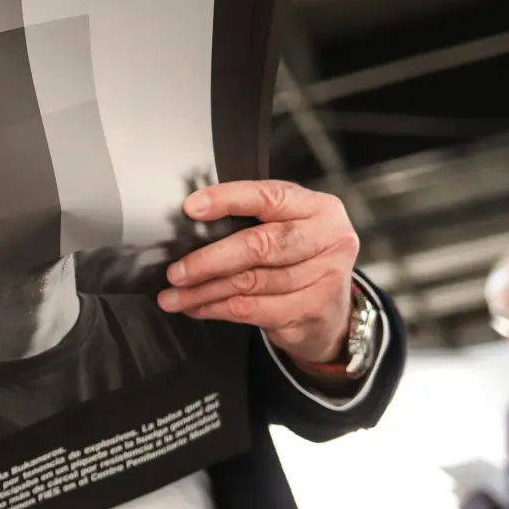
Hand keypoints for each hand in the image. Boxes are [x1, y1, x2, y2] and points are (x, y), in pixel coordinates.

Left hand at [157, 180, 359, 363]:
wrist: (332, 309)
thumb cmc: (300, 257)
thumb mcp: (288, 226)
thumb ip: (253, 219)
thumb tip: (193, 224)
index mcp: (318, 208)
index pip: (268, 197)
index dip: (227, 200)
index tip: (191, 208)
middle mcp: (328, 239)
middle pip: (258, 246)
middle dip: (208, 260)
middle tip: (175, 272)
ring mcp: (325, 278)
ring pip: (250, 283)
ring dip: (205, 291)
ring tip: (175, 295)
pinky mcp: (312, 311)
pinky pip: (253, 309)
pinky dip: (218, 309)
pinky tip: (199, 307)